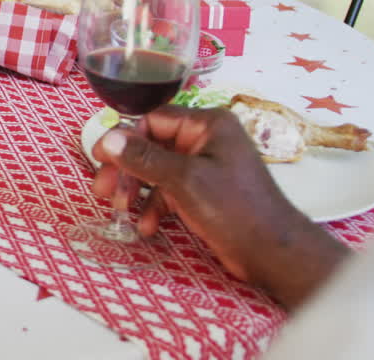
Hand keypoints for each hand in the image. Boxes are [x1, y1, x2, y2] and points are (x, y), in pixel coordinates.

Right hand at [92, 105, 348, 308]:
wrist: (273, 254)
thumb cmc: (234, 208)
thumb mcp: (183, 180)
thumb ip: (143, 158)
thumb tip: (107, 139)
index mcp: (208, 125)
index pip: (153, 119)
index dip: (125, 139)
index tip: (100, 160)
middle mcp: (207, 140)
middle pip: (152, 145)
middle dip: (127, 169)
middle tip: (103, 190)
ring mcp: (206, 167)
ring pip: (158, 170)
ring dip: (137, 190)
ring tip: (120, 211)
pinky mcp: (205, 192)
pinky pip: (170, 191)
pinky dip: (155, 206)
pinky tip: (147, 226)